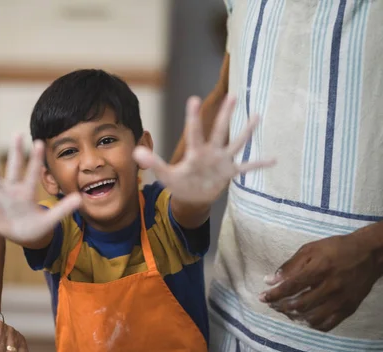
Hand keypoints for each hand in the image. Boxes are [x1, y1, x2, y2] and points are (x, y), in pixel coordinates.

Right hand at [0, 136, 81, 243]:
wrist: (23, 234)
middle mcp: (14, 188)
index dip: (35, 159)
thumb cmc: (37, 226)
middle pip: (13, 167)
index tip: (38, 142)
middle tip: (17, 133)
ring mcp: (1, 193)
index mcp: (28, 191)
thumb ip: (63, 209)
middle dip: (14, 152)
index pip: (33, 172)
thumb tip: (80, 199)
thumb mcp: (51, 220)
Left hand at [133, 95, 274, 203]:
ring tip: (257, 115)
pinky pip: (247, 167)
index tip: (194, 99)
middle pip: (219, 131)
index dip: (194, 117)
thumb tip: (136, 152)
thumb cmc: (179, 183)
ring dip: (246, 131)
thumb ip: (153, 163)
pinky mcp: (230, 173)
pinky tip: (274, 158)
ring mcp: (222, 161)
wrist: (192, 197)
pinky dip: (259, 164)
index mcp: (195, 152)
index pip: (194, 132)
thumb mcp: (165, 175)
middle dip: (225, 115)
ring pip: (236, 143)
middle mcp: (211, 152)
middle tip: (232, 95)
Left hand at [260, 234, 382, 331]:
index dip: (274, 294)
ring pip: (312, 318)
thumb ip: (290, 266)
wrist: (369, 254)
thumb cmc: (335, 248)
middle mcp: (331, 287)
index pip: (292, 286)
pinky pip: (327, 324)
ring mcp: (342, 300)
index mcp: (320, 269)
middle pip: (300, 304)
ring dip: (294, 317)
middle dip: (281, 306)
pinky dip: (312, 325)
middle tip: (272, 304)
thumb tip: (270, 280)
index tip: (262, 297)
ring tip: (285, 311)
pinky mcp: (349, 309)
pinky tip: (304, 319)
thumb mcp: (310, 249)